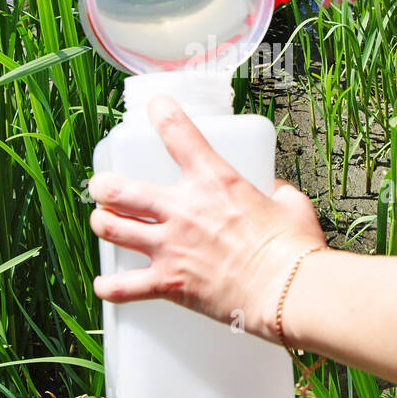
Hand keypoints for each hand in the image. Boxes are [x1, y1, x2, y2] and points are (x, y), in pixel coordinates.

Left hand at [89, 95, 326, 342]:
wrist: (288, 291)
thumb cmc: (294, 249)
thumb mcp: (291, 204)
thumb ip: (275, 191)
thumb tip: (274, 191)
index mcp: (214, 180)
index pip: (177, 131)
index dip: (161, 112)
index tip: (155, 106)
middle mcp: (183, 208)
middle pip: (121, 188)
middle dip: (104, 186)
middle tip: (103, 187)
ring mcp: (171, 245)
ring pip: (113, 228)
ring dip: (102, 223)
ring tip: (102, 222)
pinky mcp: (169, 282)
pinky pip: (123, 287)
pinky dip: (109, 287)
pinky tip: (104, 286)